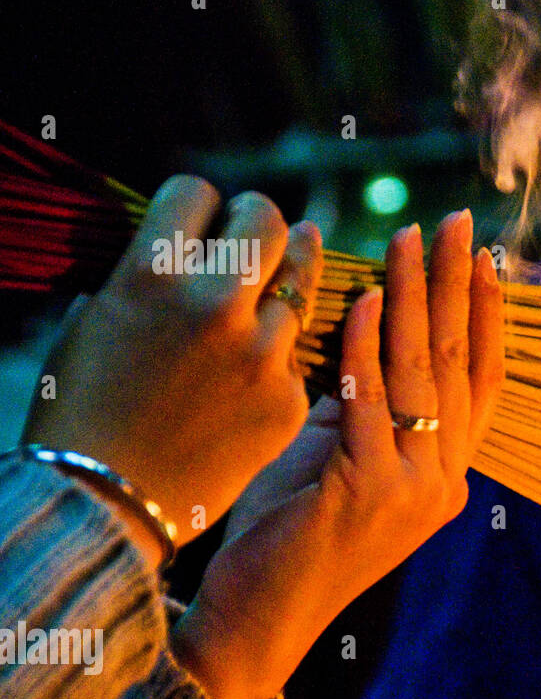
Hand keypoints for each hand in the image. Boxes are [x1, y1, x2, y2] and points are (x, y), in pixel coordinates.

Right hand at [22, 176, 321, 561]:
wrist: (106, 506)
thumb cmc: (79, 412)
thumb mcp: (91, 325)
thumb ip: (138, 277)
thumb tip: (175, 248)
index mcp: (151, 273)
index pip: (198, 192)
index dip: (200, 206)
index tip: (202, 223)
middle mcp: (214, 303)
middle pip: (266, 219)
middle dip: (258, 223)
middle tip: (254, 238)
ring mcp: (260, 352)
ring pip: (304, 278)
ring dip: (292, 272)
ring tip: (286, 271)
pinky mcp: (289, 398)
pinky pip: (298, 351)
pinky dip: (283, 352)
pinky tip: (263, 365)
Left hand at [170, 211, 504, 698]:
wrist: (261, 621)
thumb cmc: (292, 537)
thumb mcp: (339, 459)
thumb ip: (365, 407)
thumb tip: (368, 329)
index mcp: (447, 477)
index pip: (481, 383)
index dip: (487, 317)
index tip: (483, 260)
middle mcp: (445, 482)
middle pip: (459, 366)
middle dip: (460, 287)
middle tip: (459, 223)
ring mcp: (413, 491)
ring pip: (422, 376)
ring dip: (416, 299)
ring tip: (412, 240)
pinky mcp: (368, 494)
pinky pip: (371, 403)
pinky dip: (365, 347)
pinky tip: (362, 300)